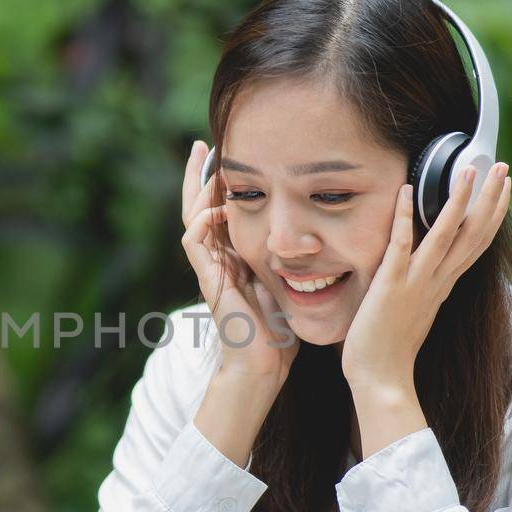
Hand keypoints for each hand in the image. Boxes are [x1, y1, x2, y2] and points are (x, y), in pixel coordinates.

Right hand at [181, 141, 298, 386]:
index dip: (223, 186)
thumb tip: (317, 236)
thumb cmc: (279, 333)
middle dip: (199, 176)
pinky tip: (217, 204)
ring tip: (208, 163)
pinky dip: (203, 219)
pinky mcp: (209, 281)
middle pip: (199, 208)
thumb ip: (290, 260)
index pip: (222, 213)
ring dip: (198, 189)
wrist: (263, 366)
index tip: (230, 156)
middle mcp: (218, 260)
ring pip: (193, 218)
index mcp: (234, 259)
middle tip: (203, 145)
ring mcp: (210, 270)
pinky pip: (195, 241)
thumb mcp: (287, 284)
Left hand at [341, 162, 511, 393]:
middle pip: (472, 234)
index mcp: (443, 286)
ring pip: (444, 236)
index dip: (492, 214)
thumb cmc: (391, 349)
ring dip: (457, 202)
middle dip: (488, 199)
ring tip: (468, 171)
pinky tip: (406, 192)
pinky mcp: (390, 287)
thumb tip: (424, 272)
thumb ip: (422, 288)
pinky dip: (404, 219)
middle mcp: (436, 282)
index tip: (504, 187)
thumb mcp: (415, 310)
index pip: (475, 243)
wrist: (381, 380)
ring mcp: (416, 283)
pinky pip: (400, 247)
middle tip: (501, 166)